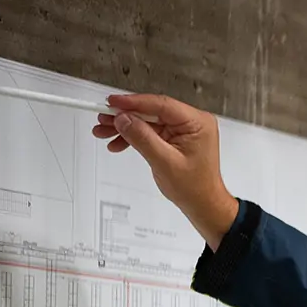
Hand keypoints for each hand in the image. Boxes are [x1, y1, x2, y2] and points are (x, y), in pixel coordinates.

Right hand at [92, 94, 239, 248]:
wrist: (203, 204)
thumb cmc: (195, 188)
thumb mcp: (165, 162)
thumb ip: (142, 138)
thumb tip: (124, 119)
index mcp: (197, 123)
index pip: (161, 105)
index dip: (134, 102)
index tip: (113, 102)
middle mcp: (191, 122)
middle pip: (151, 112)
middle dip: (125, 116)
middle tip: (103, 117)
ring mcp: (182, 130)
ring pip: (147, 121)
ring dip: (125, 127)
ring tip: (104, 131)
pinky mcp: (175, 138)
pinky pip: (150, 131)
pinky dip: (134, 137)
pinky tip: (117, 142)